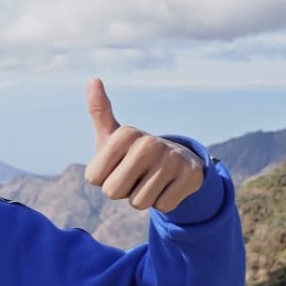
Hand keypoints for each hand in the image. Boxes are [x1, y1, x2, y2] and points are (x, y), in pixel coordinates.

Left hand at [84, 78, 205, 213]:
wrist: (176, 161)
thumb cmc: (133, 152)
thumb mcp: (112, 136)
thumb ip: (99, 111)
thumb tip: (93, 80)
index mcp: (125, 133)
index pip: (94, 179)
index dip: (104, 179)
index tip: (117, 166)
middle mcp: (149, 143)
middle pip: (113, 191)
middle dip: (121, 190)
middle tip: (134, 175)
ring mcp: (172, 159)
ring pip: (139, 202)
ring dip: (142, 197)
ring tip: (151, 179)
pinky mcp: (192, 175)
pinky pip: (163, 206)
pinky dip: (163, 202)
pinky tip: (168, 186)